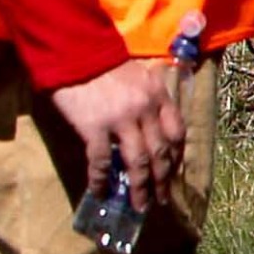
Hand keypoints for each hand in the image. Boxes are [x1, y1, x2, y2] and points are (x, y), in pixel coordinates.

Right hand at [48, 58, 184, 198]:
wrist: (75, 48)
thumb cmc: (104, 61)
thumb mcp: (139, 74)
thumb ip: (148, 98)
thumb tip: (148, 127)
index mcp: (158, 96)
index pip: (177, 132)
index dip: (177, 156)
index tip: (174, 171)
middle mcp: (145, 110)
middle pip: (161, 152)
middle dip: (163, 179)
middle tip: (162, 198)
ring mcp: (121, 120)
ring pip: (138, 162)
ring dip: (141, 188)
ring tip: (140, 205)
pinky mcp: (94, 128)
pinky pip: (102, 162)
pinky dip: (102, 180)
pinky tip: (100, 193)